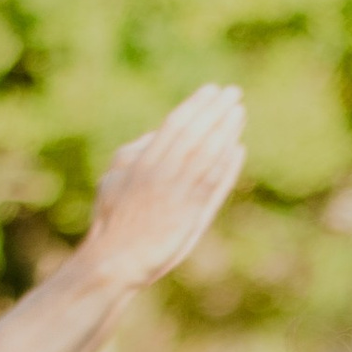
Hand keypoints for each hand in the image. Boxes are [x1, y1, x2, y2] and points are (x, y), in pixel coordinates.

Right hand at [80, 83, 246, 290]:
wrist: (115, 260)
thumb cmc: (112, 221)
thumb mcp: (113, 180)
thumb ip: (134, 154)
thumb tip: (155, 135)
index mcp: (141, 162)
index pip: (173, 125)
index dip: (194, 106)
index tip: (211, 90)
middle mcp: (160, 173)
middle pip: (194, 134)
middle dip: (215, 111)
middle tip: (234, 92)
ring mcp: (176, 194)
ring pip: (207, 155)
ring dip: (225, 131)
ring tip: (239, 112)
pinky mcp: (189, 214)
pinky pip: (212, 183)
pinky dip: (227, 164)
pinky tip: (238, 148)